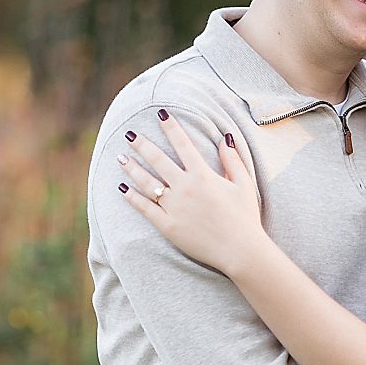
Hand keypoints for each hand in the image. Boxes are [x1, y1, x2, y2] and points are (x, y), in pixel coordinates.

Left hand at [117, 112, 262, 276]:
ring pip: (147, 183)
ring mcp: (174, 207)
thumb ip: (233, 159)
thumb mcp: (243, 184)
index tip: (161, 114)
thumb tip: (224, 137)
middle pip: (158, 160)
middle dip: (142, 145)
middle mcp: (185, 188)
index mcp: (203, 175)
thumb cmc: (245, 217)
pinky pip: (145, 209)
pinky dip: (133, 198)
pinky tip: (123, 189)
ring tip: (121, 158)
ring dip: (132, 168)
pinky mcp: (168, 226)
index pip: (183, 144)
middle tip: (129, 134)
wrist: (240, 250)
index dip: (171, 127)